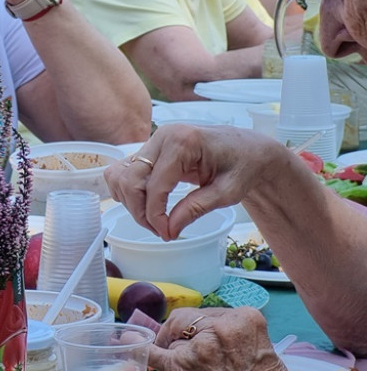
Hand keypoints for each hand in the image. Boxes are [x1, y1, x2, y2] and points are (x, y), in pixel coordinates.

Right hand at [104, 125, 281, 239]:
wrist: (250, 149)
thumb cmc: (243, 166)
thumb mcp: (227, 193)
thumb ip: (196, 209)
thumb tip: (169, 230)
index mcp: (183, 142)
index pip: (154, 184)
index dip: (155, 215)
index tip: (167, 234)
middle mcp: (162, 137)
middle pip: (130, 179)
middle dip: (140, 211)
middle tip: (160, 229)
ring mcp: (154, 141)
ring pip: (121, 175)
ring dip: (131, 201)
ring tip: (154, 218)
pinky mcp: (150, 149)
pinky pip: (124, 170)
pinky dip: (128, 190)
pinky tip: (147, 204)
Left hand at [148, 308, 307, 370]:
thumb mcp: (261, 348)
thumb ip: (234, 332)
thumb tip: (206, 327)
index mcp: (244, 320)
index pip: (210, 312)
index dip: (204, 327)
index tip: (206, 338)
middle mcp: (219, 328)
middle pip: (186, 320)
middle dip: (184, 332)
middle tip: (189, 351)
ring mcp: (197, 347)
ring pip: (174, 338)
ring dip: (178, 352)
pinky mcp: (180, 367)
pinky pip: (153, 352)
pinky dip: (138, 345)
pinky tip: (128, 340)